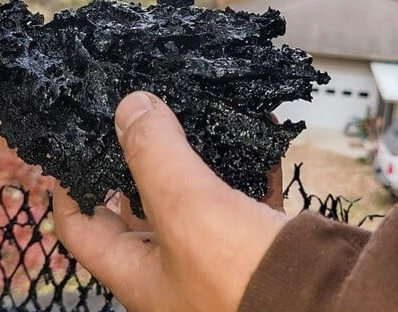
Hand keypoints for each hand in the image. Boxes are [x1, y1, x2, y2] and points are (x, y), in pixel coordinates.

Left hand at [53, 91, 287, 311]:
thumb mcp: (186, 207)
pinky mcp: (259, 244)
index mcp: (138, 273)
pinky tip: (257, 134)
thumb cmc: (244, 277)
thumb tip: (130, 106)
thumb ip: (153, 154)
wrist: (328, 304)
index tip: (72, 150)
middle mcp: (173, 270)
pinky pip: (245, 197)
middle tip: (137, 119)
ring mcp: (217, 257)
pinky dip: (248, 166)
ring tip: (192, 114)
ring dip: (196, 157)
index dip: (69, 190)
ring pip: (195, 199)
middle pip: (139, 210)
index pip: (81, 230)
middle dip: (137, 162)